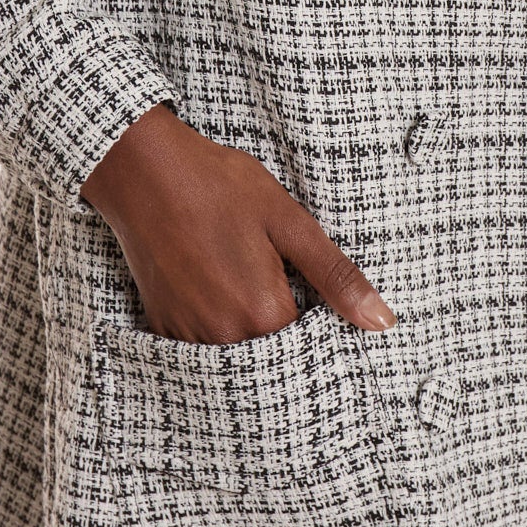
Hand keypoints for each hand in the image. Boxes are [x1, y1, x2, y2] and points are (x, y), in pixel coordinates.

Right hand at [80, 104, 397, 343]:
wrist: (144, 170)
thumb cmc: (219, 186)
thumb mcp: (289, 222)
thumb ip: (336, 278)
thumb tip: (383, 322)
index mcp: (264, 314)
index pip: (310, 349)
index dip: (320, 324)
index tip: (313, 295)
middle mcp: (224, 336)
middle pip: (272, 357)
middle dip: (285, 332)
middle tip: (275, 279)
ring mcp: (188, 334)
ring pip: (236, 355)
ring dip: (248, 331)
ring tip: (243, 280)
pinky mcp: (162, 325)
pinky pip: (200, 346)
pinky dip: (215, 327)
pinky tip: (216, 285)